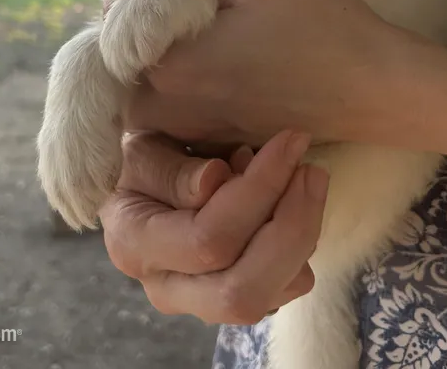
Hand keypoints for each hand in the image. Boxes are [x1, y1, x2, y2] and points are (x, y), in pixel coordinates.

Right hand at [100, 130, 328, 323]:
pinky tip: (289, 203)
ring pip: (268, 296)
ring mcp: (200, 304)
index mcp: (135, 246)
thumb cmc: (138, 163)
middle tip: (311, 170)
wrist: (135, 188)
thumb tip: (215, 179)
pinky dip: (299, 247)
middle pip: (242, 290)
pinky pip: (281, 290)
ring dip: (302, 235)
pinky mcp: (233, 299)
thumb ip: (171, 170)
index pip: (208, 239)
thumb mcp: (143, 151)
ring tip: (305, 177)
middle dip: (291, 228)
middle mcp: (166, 289)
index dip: (258, 192)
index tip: (288, 142)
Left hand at [126, 0, 395, 148]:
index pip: (115, 33)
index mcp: (171, 69)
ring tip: (192, 39)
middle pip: (124, 73)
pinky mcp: (224, 139)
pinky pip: (177, 117)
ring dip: (153, 70)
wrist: (374, 87)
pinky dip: (180, 93)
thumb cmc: (317, 23)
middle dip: (134, 42)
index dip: (129, 3)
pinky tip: (218, 66)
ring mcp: (199, 131)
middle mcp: (174, 110)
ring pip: (146, 100)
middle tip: (172, 13)